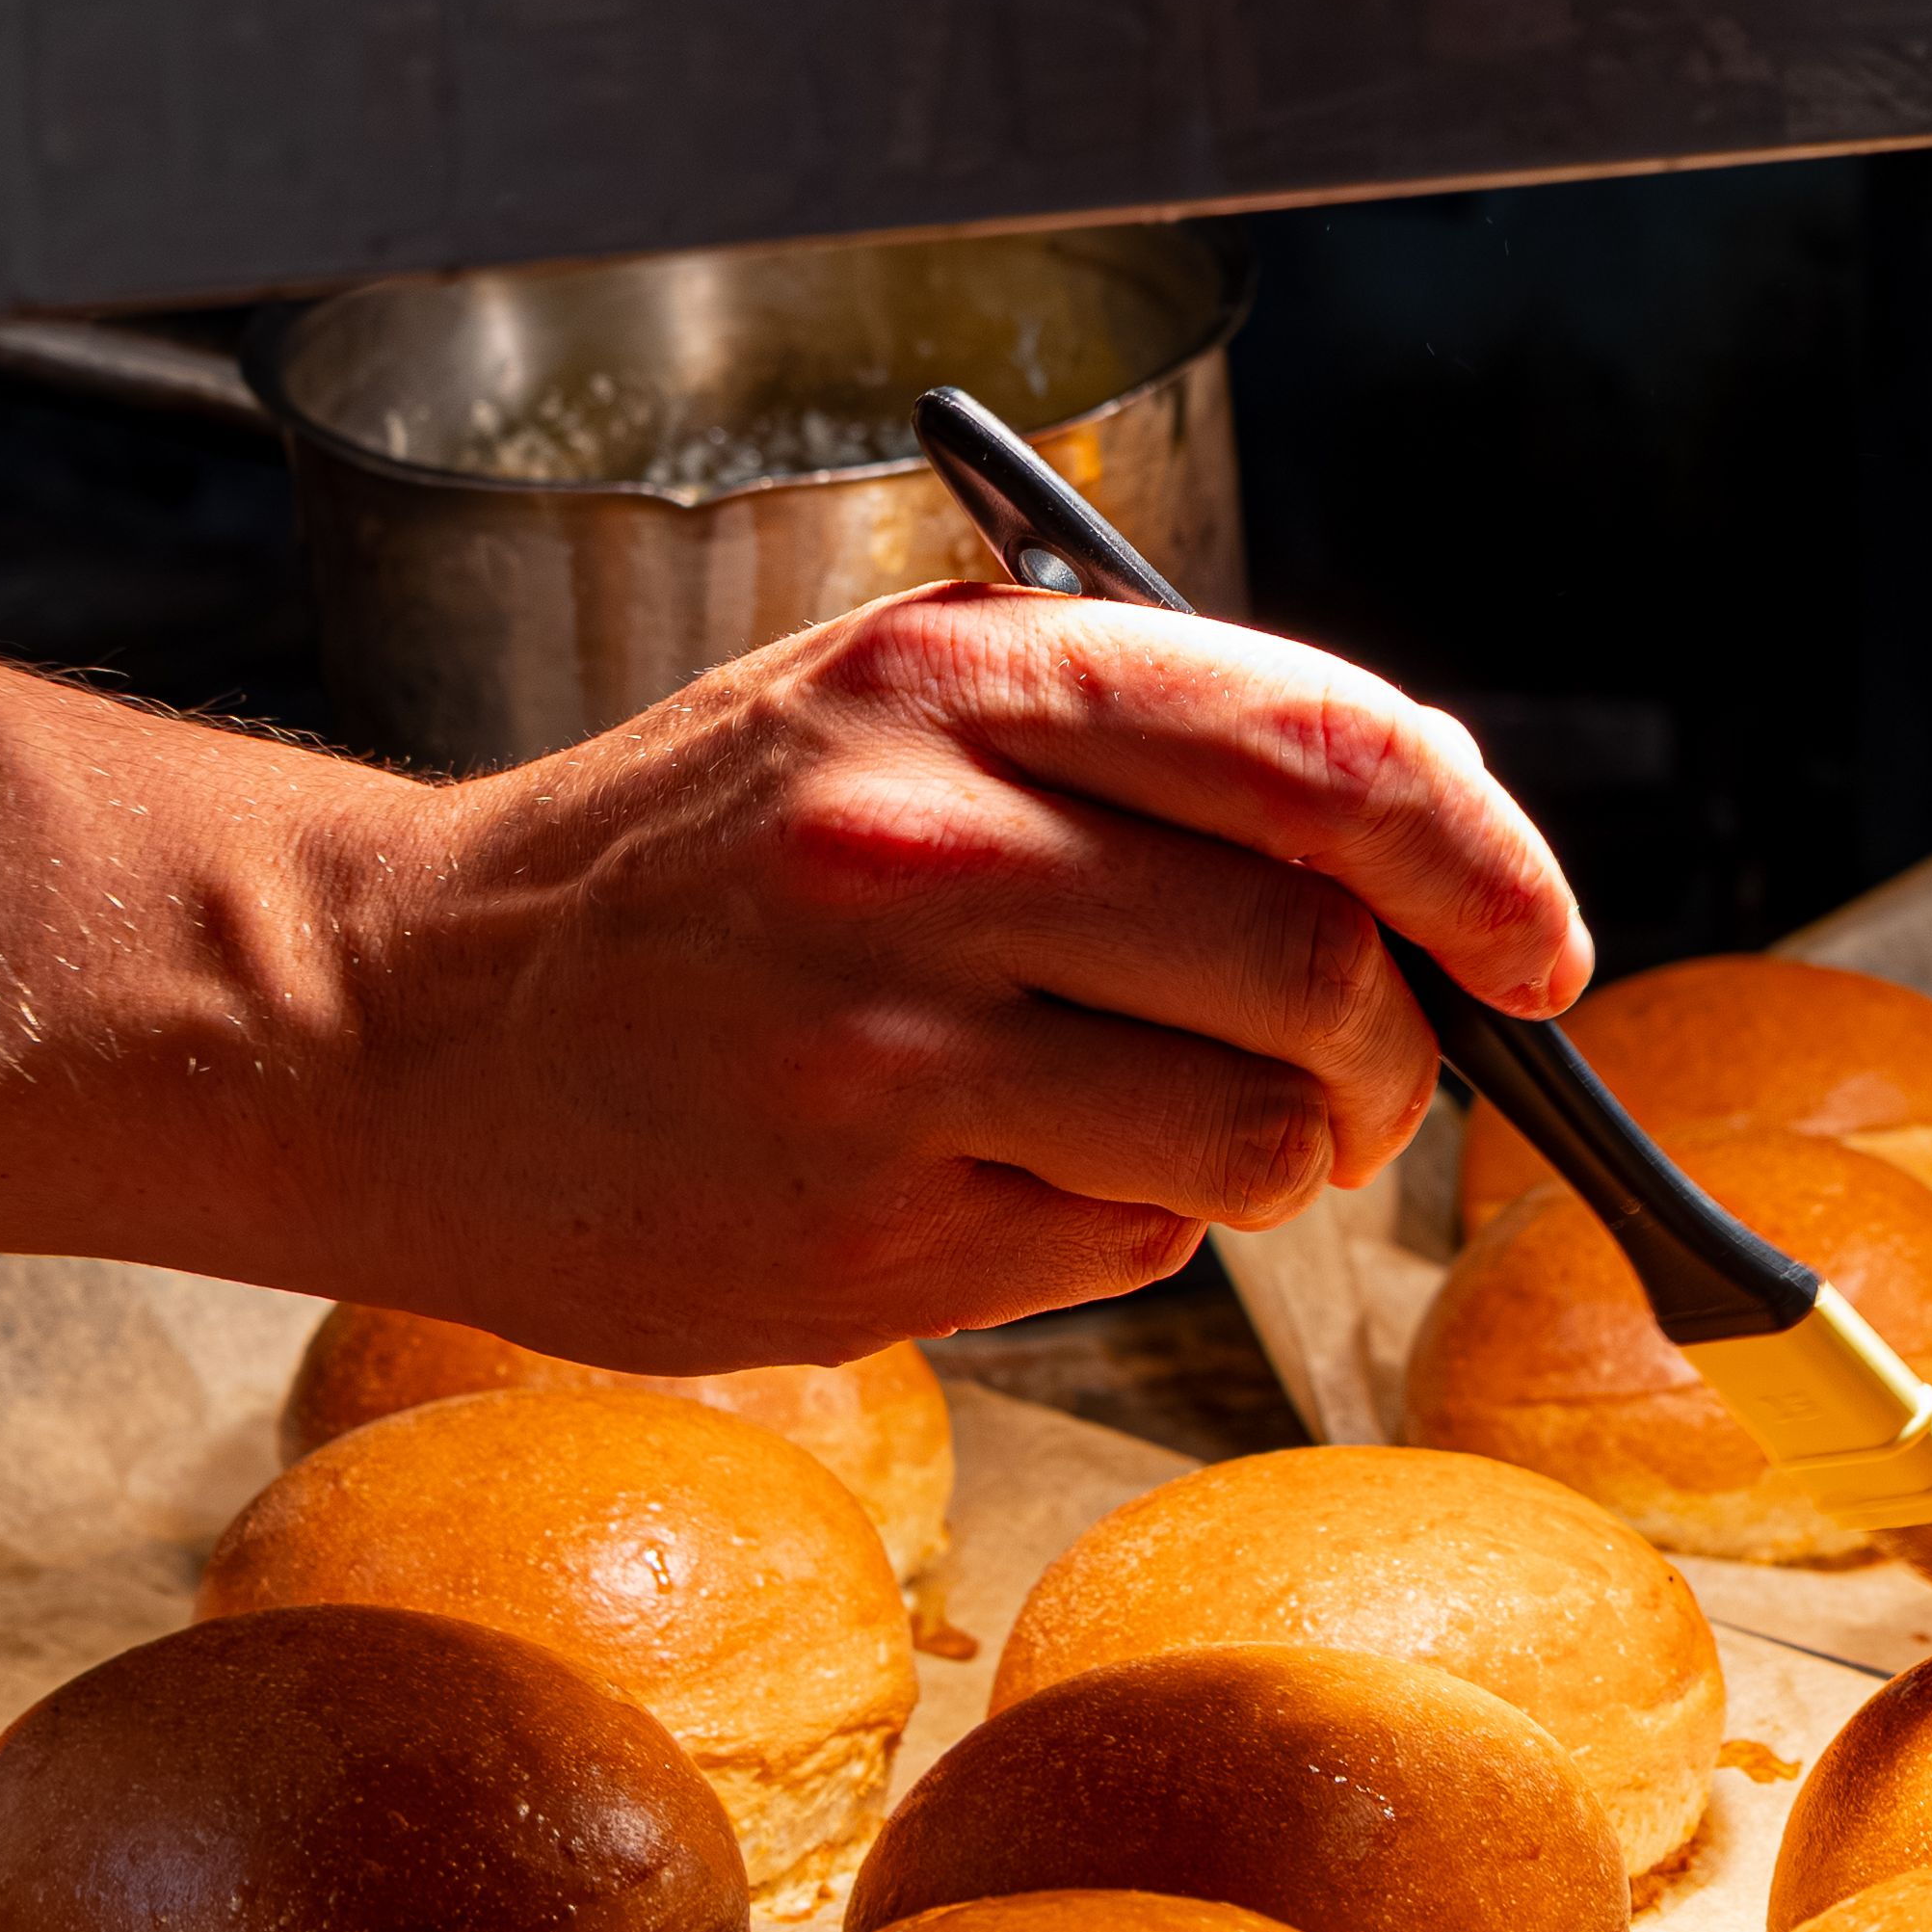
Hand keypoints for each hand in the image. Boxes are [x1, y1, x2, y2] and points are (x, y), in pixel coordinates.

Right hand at [316, 588, 1591, 1367]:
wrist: (394, 1025)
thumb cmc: (673, 863)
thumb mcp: (879, 705)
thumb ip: (1130, 739)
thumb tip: (1419, 845)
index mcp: (951, 682)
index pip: (1324, 751)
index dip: (1482, 857)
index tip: (1537, 944)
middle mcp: (921, 850)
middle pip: (1317, 965)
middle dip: (1391, 1047)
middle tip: (1363, 1073)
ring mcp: (884, 1059)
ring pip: (1250, 1140)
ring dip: (1272, 1154)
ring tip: (1171, 1124)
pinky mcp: (860, 1242)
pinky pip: (1125, 1250)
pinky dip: (1122, 1225)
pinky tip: (995, 1175)